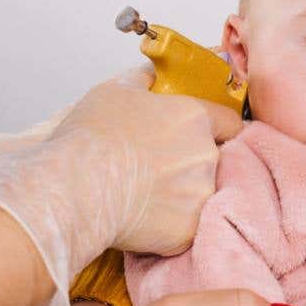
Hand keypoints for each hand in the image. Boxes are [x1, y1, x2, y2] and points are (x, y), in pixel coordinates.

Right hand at [0, 67, 243, 305]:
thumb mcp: (114, 91)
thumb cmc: (90, 138)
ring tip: (146, 196)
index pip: (231, 122)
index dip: (220, 130)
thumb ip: (143, 81)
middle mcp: (206, 155)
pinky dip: (169, 225)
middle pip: (214, 160)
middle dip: (192, 164)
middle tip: (158, 170)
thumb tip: (151, 76)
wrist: (73, 188)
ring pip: (202, 194)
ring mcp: (200, 194)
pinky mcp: (188, 230)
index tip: (207, 137)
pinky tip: (143, 219)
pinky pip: (186, 226)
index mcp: (194, 118)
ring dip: (182, 195)